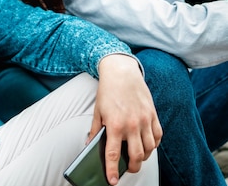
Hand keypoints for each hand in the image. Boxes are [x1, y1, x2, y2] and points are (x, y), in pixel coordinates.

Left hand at [93, 54, 161, 184]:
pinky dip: (153, 145)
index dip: (113, 170)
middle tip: (128, 170)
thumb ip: (95, 130)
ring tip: (136, 157)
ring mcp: (144, 121)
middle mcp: (131, 125)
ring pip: (149, 149)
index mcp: (114, 125)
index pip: (114, 155)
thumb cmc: (108, 92)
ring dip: (143, 157)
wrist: (122, 72)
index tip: (113, 181)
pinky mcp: (153, 116)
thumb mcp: (97, 111)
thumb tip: (89, 145)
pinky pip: (157, 137)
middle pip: (136, 157)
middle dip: (133, 168)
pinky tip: (147, 145)